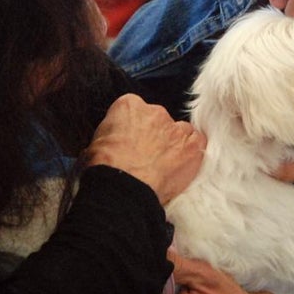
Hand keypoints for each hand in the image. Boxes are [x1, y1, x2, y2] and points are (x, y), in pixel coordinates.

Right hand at [85, 94, 205, 204]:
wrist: (123, 188)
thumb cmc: (105, 169)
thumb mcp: (96, 143)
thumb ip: (111, 134)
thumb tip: (113, 141)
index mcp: (128, 106)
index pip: (135, 110)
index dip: (133, 128)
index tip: (132, 141)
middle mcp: (154, 111)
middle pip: (158, 119)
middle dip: (154, 135)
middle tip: (146, 157)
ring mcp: (175, 128)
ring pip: (179, 130)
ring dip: (174, 144)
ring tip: (164, 165)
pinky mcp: (192, 145)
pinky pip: (198, 142)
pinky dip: (192, 152)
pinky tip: (182, 165)